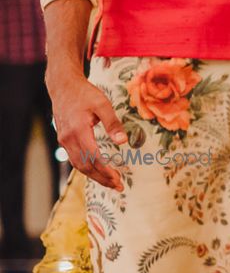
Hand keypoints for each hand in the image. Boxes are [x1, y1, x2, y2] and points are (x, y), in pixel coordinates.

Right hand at [47, 67, 127, 190]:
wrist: (63, 86)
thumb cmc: (85, 93)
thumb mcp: (102, 104)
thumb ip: (113, 123)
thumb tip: (123, 142)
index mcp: (78, 130)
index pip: (93, 157)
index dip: (106, 170)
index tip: (118, 179)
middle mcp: (68, 138)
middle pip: (85, 166)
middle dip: (102, 178)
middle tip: (118, 186)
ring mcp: (64, 140)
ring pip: (78, 165)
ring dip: (94, 176)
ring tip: (110, 182)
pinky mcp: (63, 139)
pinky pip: (74, 159)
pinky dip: (86, 168)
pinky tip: (97, 171)